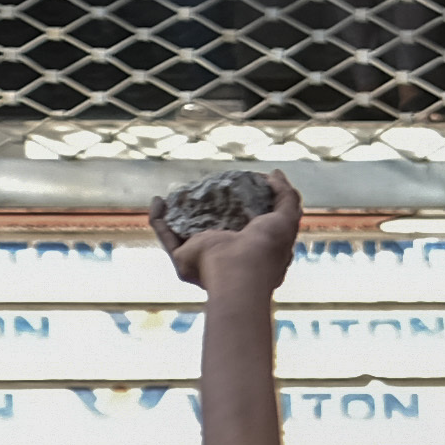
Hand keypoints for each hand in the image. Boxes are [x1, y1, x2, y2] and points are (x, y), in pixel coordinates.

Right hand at [157, 174, 304, 295]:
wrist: (239, 271)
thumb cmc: (266, 248)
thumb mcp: (286, 219)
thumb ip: (285, 196)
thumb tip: (274, 174)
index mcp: (254, 251)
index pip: (247, 228)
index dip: (242, 208)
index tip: (236, 187)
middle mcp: (227, 256)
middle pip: (212, 229)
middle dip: (205, 209)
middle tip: (203, 189)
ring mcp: (203, 259)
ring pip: (184, 232)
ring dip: (176, 213)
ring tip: (175, 193)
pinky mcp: (182, 259)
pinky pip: (165, 236)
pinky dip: (158, 218)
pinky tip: (158, 200)